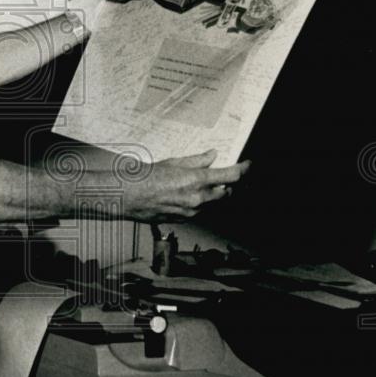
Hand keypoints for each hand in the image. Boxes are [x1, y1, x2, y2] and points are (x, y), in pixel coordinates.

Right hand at [126, 150, 249, 221]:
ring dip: (215, 195)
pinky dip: (202, 203)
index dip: (244, 169)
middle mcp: (198, 199)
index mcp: (196, 180)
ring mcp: (192, 212)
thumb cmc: (145, 178)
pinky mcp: (185, 220)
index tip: (247, 165)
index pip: (232, 176)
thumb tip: (211, 156)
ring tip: (204, 184)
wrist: (128, 197)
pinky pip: (201, 212)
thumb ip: (196, 161)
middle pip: (227, 192)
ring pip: (215, 204)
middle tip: (223, 175)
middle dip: (228, 184)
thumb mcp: (173, 162)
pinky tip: (190, 195)